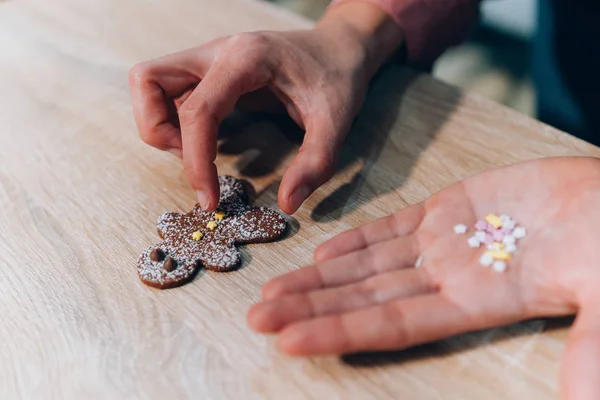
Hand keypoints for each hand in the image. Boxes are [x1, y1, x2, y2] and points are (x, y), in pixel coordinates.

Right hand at [129, 2, 402, 213]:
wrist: (340, 48)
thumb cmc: (338, 76)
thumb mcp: (337, 119)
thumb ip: (315, 162)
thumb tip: (286, 204)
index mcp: (246, 58)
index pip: (198, 110)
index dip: (196, 161)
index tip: (210, 199)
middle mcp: (217, 51)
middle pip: (147, 80)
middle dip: (156, 129)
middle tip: (192, 159)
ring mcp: (208, 58)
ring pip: (150, 84)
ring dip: (160, 124)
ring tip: (198, 151)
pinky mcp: (208, 72)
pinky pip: (168, 93)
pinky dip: (173, 121)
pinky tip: (207, 141)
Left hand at [249, 157, 599, 399]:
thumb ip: (591, 351)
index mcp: (475, 305)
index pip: (389, 324)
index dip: (337, 331)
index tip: (288, 338)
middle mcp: (448, 279)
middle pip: (363, 296)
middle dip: (309, 306)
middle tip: (255, 316)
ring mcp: (446, 242)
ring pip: (368, 263)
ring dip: (319, 276)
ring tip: (272, 290)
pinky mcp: (452, 207)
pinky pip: (394, 225)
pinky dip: (358, 237)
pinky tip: (324, 251)